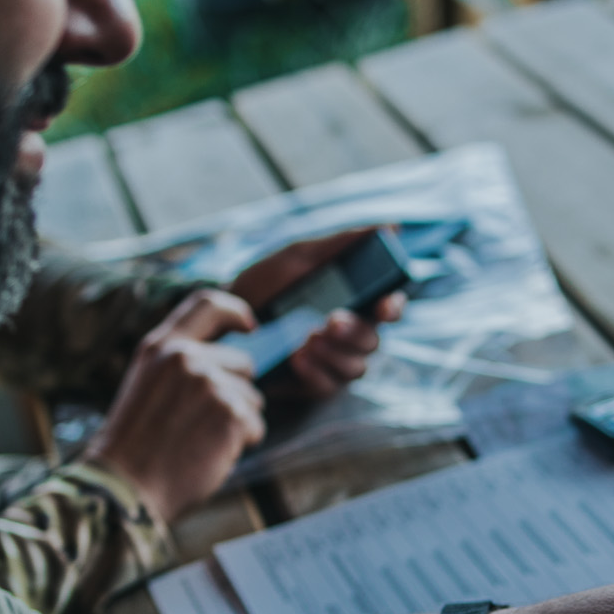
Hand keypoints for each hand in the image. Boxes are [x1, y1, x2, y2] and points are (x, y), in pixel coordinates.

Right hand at [83, 289, 263, 524]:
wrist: (124, 486)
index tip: (251, 326)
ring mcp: (209, 383)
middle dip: (235, 393)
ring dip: (237, 422)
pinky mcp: (230, 413)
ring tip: (199, 442)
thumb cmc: (136, 445)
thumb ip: (180, 365)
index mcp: (160, 346)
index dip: (236, 312)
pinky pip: (255, 426)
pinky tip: (210, 455)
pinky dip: (241, 444)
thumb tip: (227, 363)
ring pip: (252, 398)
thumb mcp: (147, 385)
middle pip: (243, 364)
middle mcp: (185, 357)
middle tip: (201, 425)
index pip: (207, 305)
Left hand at [226, 228, 403, 400]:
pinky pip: (329, 386)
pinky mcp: (311, 384)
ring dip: (335, 353)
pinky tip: (296, 357)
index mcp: (352, 302)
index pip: (388, 308)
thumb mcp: (298, 258)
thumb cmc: (262, 285)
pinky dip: (316, 372)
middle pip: (374, 341)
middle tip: (330, 321)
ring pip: (357, 367)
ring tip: (306, 338)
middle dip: (356, 332)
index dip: (393, 308)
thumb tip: (391, 228)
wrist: (220, 318)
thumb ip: (342, 244)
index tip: (384, 305)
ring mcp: (331, 362)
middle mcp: (348, 335)